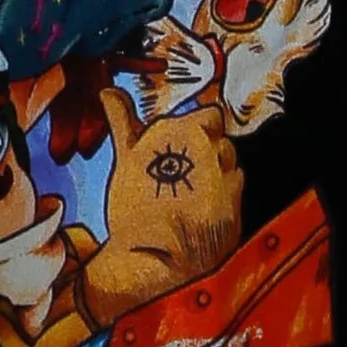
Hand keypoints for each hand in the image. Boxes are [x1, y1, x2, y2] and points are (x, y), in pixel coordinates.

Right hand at [82, 85, 242, 326]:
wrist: (150, 256)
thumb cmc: (134, 204)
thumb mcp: (125, 157)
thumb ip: (122, 119)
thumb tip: (108, 89)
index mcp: (187, 130)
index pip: (210, 116)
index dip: (197, 130)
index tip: (182, 146)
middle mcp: (214, 150)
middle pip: (221, 140)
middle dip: (207, 153)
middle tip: (182, 175)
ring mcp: (228, 179)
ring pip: (230, 165)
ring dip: (218, 174)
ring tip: (191, 195)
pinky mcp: (238, 207)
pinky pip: (236, 192)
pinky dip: (224, 198)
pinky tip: (203, 211)